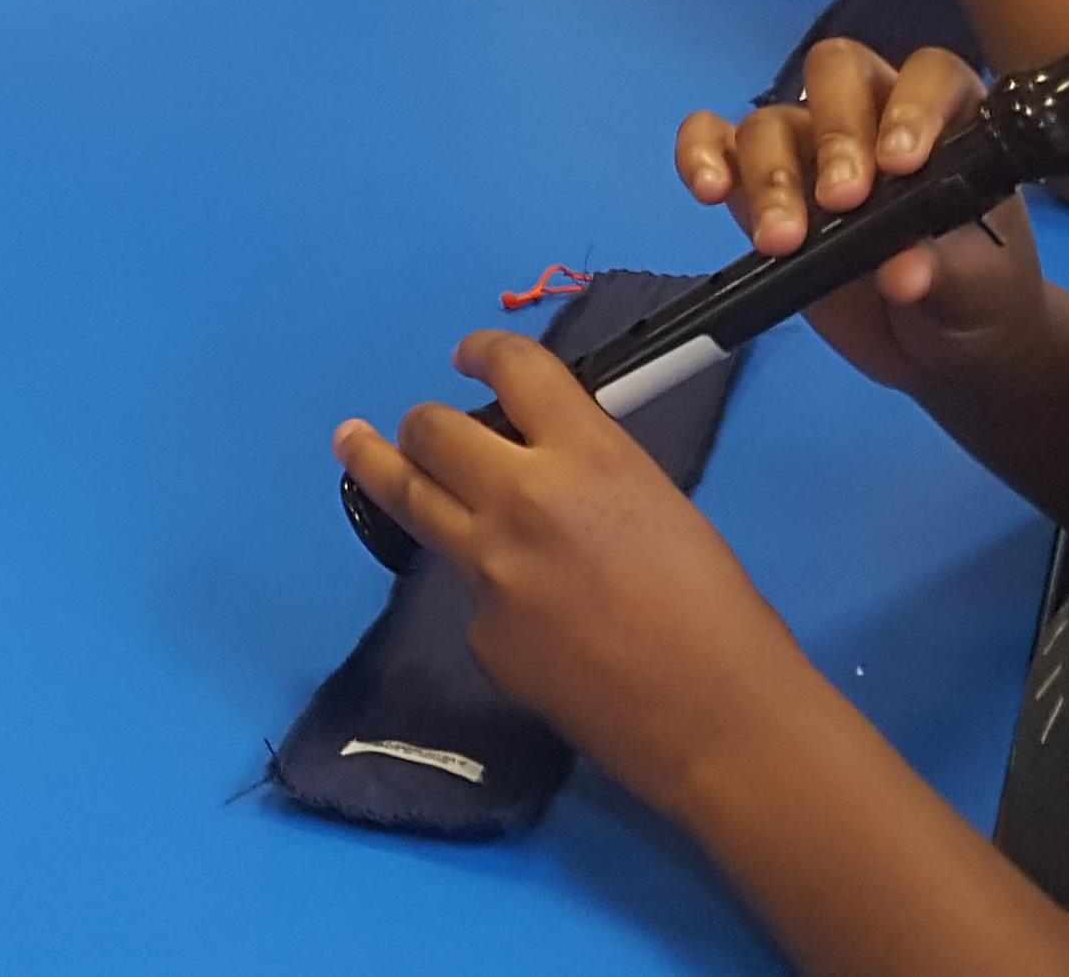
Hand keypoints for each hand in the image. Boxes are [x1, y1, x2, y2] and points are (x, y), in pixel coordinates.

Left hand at [332, 330, 787, 776]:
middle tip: (416, 427)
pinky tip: (535, 627)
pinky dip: (489, 596)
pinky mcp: (480, 637)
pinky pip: (470, 596)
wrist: (716, 718)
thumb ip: (590, 476)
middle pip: (433, 430)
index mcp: (589, 456)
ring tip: (350, 443)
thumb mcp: (659, 504)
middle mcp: (523, 499)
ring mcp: (490, 572)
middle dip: (421, 422)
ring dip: (380, 467)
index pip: (515, 369)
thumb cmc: (718, 609)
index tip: (467, 356)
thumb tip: (548, 474)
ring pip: (411, 500)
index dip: (484, 351)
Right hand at [673, 39, 1050, 393]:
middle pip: (836, 75)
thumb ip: (945, 270)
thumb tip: (902, 271)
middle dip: (834, 134)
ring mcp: (809, 152)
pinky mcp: (761, 191)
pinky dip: (701, 153)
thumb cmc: (978, 296)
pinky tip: (710, 187)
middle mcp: (872, 119)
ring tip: (783, 241)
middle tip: (842, 202)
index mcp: (947, 122)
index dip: (911, 107)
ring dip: (772, 175)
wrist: (942, 347)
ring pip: (772, 120)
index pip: (928, 77)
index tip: (902, 165)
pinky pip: (716, 143)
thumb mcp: (978, 287)